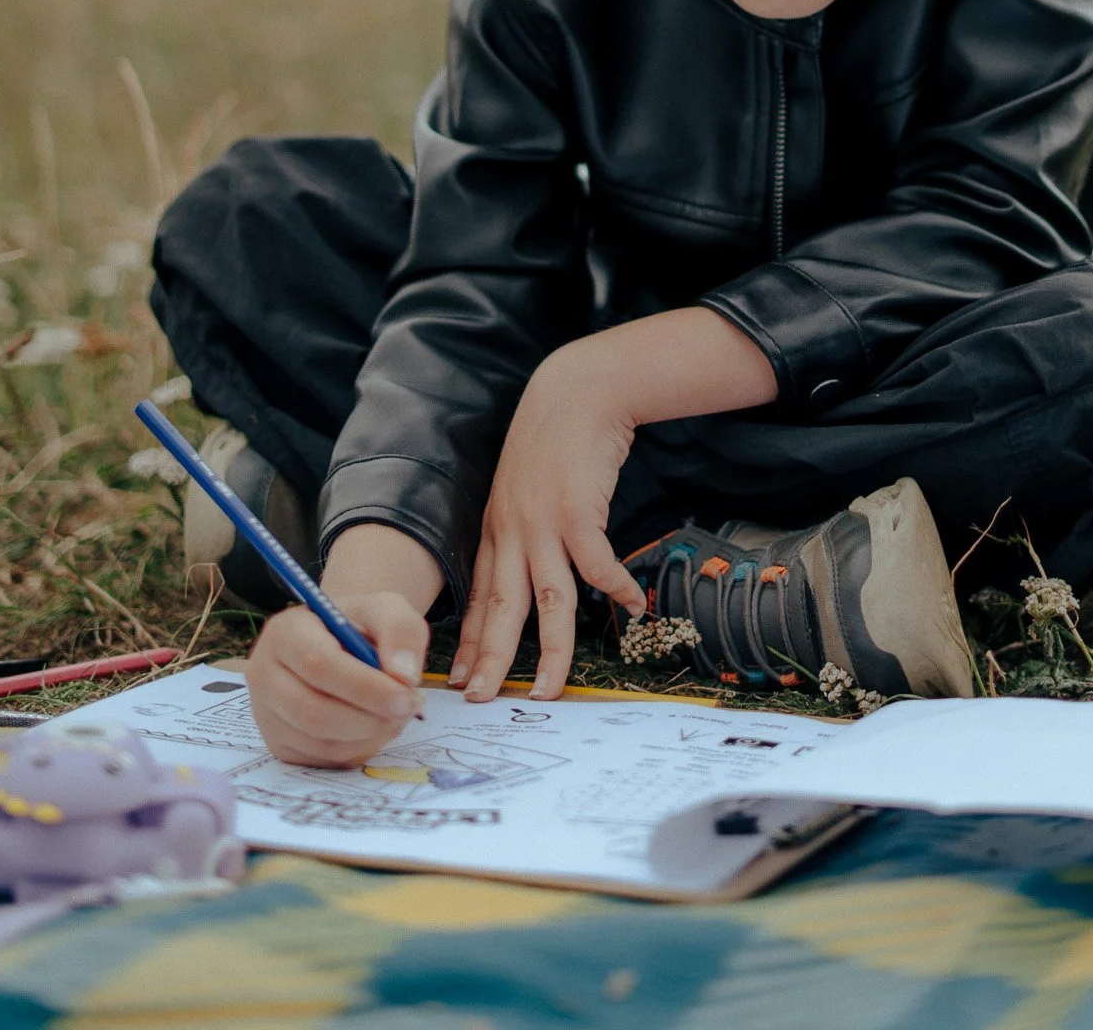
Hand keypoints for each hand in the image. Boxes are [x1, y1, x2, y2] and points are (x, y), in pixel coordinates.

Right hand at [247, 524, 443, 765]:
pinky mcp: (279, 744)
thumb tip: (403, 677)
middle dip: (369, 718)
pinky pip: (321, 760)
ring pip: (319, 742)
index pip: (319, 665)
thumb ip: (401, 631)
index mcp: (285, 632)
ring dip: (368, 736)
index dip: (365, 687)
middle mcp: (264, 674)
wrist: (340, 643)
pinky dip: (358, 749)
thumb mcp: (387, 609)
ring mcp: (266, 714)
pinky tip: (373, 725)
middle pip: (313, 712)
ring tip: (394, 713)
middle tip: (407, 709)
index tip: (405, 697)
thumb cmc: (360, 625)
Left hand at [451, 340, 646, 704]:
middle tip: (481, 700)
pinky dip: (615, 590)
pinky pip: (596, 566)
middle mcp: (513, 531)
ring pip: (547, 600)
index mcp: (496, 529)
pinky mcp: (578, 511)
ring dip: (551, 650)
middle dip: (491, 659)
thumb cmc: (553, 440)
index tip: (458, 677)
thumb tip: (531, 568)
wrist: (575, 393)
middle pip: (501, 608)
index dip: (470, 638)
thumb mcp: (521, 486)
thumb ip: (521, 527)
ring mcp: (544, 523)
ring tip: (551, 690)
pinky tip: (633, 608)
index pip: (478, 596)